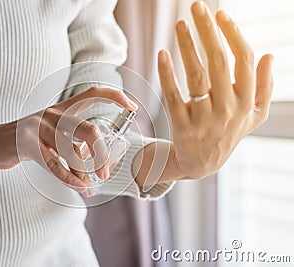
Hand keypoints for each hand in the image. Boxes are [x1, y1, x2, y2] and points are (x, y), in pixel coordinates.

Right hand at [0, 87, 137, 195]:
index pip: (92, 93)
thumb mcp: (51, 139)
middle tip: (106, 173)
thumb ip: (73, 147)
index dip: (114, 96)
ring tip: (89, 187)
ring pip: (71, 151)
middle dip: (102, 155)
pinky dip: (69, 178)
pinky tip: (79, 187)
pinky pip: (54, 163)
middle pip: (88, 131)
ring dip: (84, 174)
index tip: (132, 107)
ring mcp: (38, 127)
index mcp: (61, 109)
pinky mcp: (25, 142)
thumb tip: (94, 170)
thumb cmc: (26, 141)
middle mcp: (52, 114)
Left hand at [158, 1, 272, 179]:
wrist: (203, 163)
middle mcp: (228, 110)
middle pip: (220, 63)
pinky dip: (168, 74)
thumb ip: (264, 88)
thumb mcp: (254, 115)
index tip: (219, 14)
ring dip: (188, 47)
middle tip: (197, 7)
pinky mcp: (182, 126)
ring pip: (197, 77)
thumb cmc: (228, 132)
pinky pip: (174, 96)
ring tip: (180, 24)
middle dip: (208, 31)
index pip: (244, 61)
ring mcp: (204, 119)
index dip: (232, 34)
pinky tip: (163, 54)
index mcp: (247, 102)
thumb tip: (269, 56)